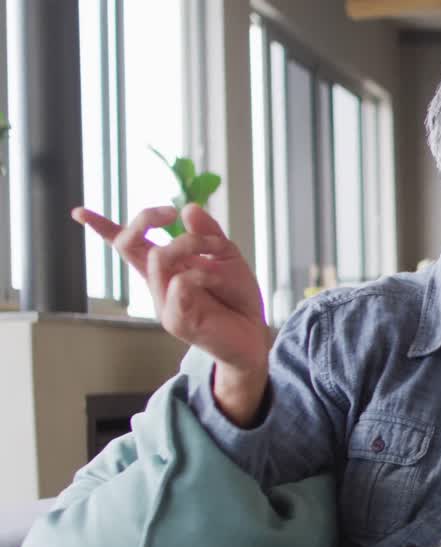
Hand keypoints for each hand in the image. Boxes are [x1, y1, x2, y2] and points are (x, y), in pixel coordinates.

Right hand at [73, 204, 271, 425]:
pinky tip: (216, 279)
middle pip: (128, 244)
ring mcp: (164, 303)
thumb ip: (209, 233)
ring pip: (158, 259)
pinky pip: (179, 284)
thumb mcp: (228, 257)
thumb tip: (188, 208)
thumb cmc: (237, 298)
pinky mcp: (177, 320)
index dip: (101, 228)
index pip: (127, 246)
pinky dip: (201, 272)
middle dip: (146, 218)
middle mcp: (158, 284)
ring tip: (216, 252)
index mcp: (166, 267)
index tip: (78, 212)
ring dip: (190, 243)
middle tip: (172, 213)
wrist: (253, 335)